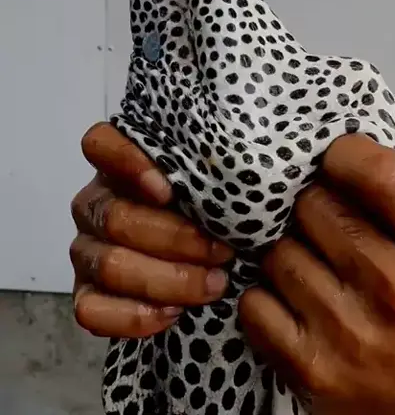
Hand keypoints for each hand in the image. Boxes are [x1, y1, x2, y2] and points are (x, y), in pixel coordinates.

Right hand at [70, 123, 232, 337]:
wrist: (201, 264)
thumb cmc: (211, 214)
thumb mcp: (214, 187)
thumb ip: (216, 172)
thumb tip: (243, 165)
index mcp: (121, 167)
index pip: (100, 144)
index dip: (126, 161)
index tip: (169, 190)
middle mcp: (96, 204)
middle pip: (116, 217)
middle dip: (176, 239)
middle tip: (223, 253)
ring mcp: (86, 250)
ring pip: (109, 265)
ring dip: (168, 279)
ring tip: (215, 285)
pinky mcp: (85, 294)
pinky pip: (90, 310)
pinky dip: (134, 316)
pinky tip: (174, 313)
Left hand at [240, 135, 394, 414]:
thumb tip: (337, 156)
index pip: (380, 174)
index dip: (344, 155)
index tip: (332, 160)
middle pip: (313, 207)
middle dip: (311, 209)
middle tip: (324, 226)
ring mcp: (350, 333)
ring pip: (278, 254)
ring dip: (288, 254)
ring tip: (314, 269)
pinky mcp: (311, 368)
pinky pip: (254, 303)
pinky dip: (265, 298)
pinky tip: (293, 303)